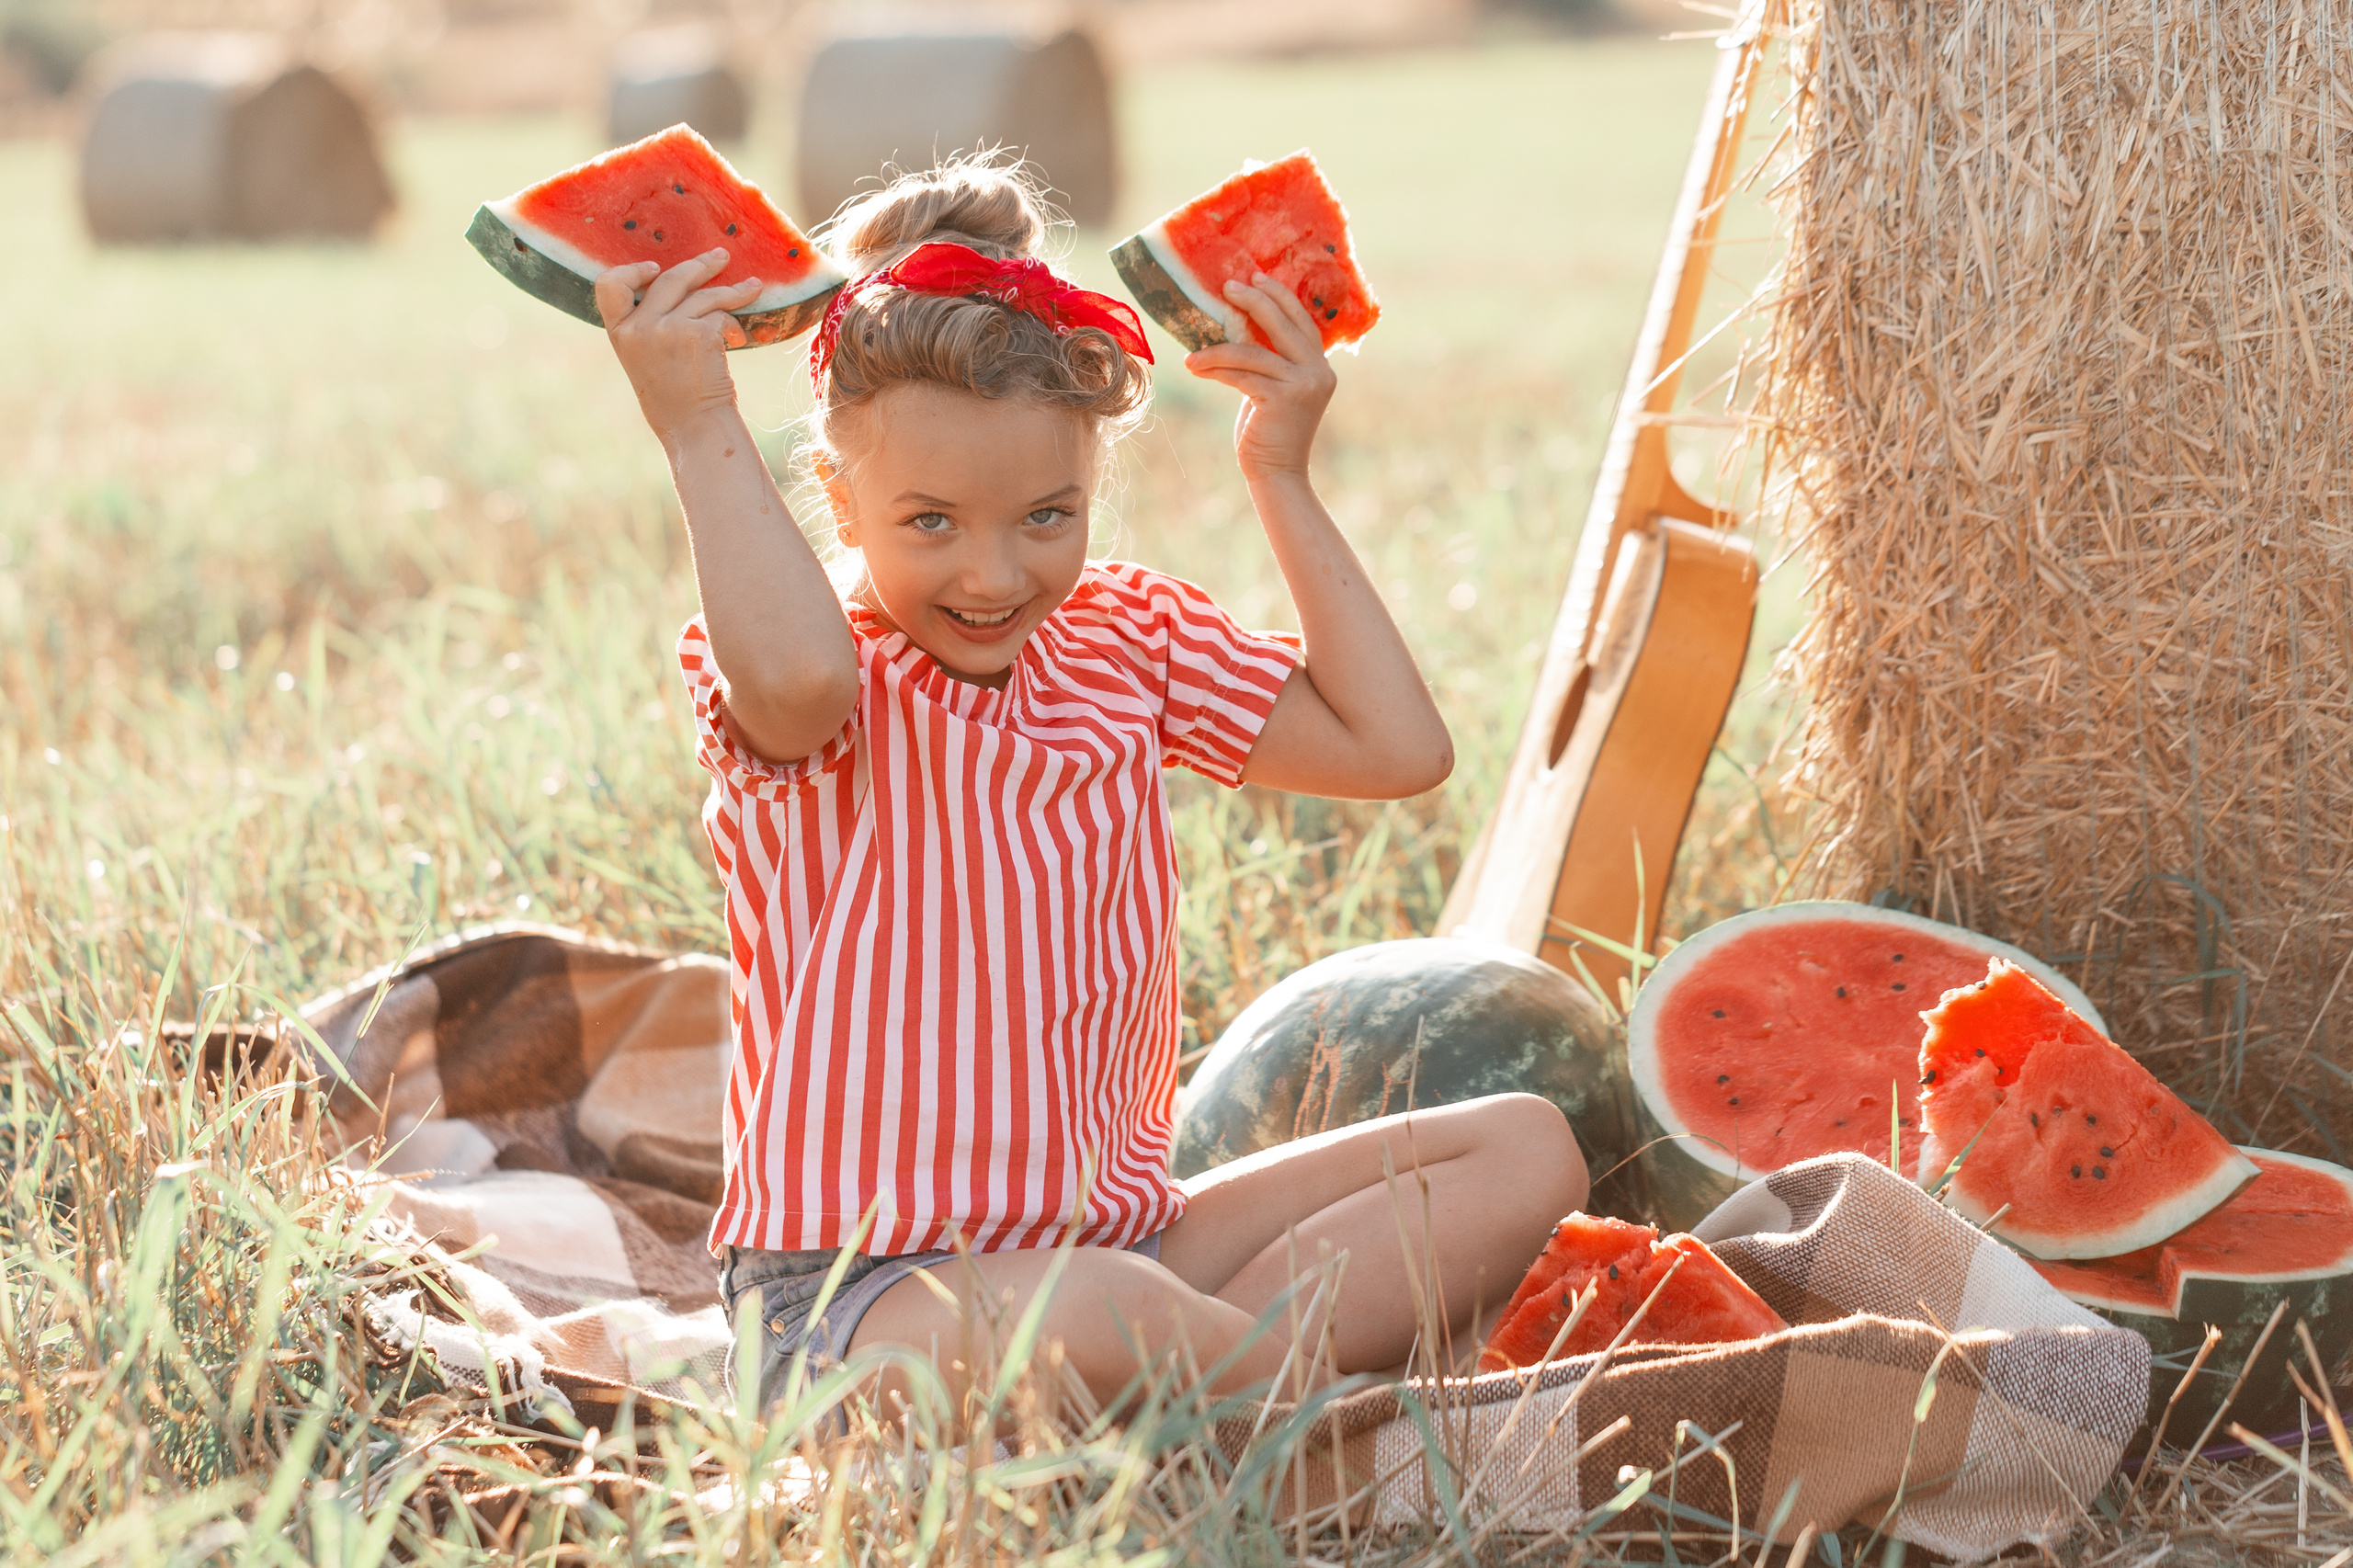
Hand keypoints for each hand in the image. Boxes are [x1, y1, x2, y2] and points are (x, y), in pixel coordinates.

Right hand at [593, 249, 762, 442]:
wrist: (695, 428)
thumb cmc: (674, 400)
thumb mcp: (646, 359)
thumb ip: (649, 326)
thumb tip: (675, 287)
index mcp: (620, 333)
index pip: (608, 285)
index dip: (631, 270)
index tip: (655, 267)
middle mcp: (639, 327)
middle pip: (670, 279)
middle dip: (702, 265)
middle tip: (721, 256)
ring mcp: (667, 328)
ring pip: (705, 295)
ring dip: (734, 290)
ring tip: (753, 287)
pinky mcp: (697, 333)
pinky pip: (720, 315)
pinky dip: (733, 326)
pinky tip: (739, 341)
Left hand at [1183, 272, 1336, 483]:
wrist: (1277, 475)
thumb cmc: (1269, 432)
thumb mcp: (1274, 389)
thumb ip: (1270, 362)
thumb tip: (1236, 329)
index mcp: (1320, 366)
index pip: (1301, 321)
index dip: (1279, 296)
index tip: (1256, 276)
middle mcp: (1319, 372)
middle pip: (1284, 323)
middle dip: (1255, 300)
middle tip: (1228, 286)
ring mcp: (1303, 385)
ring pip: (1254, 352)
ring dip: (1218, 348)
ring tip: (1193, 352)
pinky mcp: (1282, 399)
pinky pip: (1241, 374)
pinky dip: (1215, 369)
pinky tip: (1195, 367)